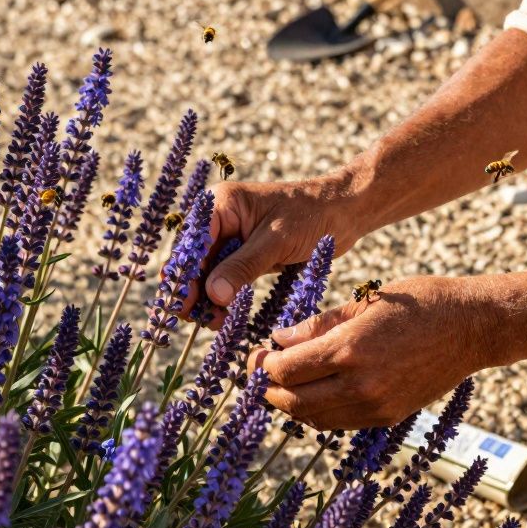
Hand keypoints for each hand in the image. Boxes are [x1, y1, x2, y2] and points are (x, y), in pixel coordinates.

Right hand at [197, 175, 362, 309]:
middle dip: (193, 290)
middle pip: (194, 260)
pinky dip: (223, 297)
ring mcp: (232, 238)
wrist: (344, 212)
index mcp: (220, 204)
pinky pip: (225, 279)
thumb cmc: (312, 214)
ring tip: (214, 323)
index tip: (183, 303)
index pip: (192, 242)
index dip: (184, 274)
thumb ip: (243, 267)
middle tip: (197, 320)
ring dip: (207, 298)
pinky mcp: (245, 254)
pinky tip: (224, 317)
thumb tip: (213, 295)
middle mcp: (220, 219)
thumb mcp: (276, 241)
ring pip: (207, 273)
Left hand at [248, 276, 496, 429]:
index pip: (285, 371)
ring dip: (290, 403)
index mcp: (349, 350)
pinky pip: (338, 423)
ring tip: (282, 383)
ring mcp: (375, 406)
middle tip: (260, 371)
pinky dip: (317, 412)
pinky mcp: (388, 417)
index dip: (263, 365)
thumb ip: (317, 324)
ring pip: (313, 418)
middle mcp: (359, 385)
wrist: (472, 328)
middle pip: (292, 401)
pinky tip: (313, 392)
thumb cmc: (418, 303)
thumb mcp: (363, 302)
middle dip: (269, 388)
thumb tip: (279, 338)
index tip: (257, 353)